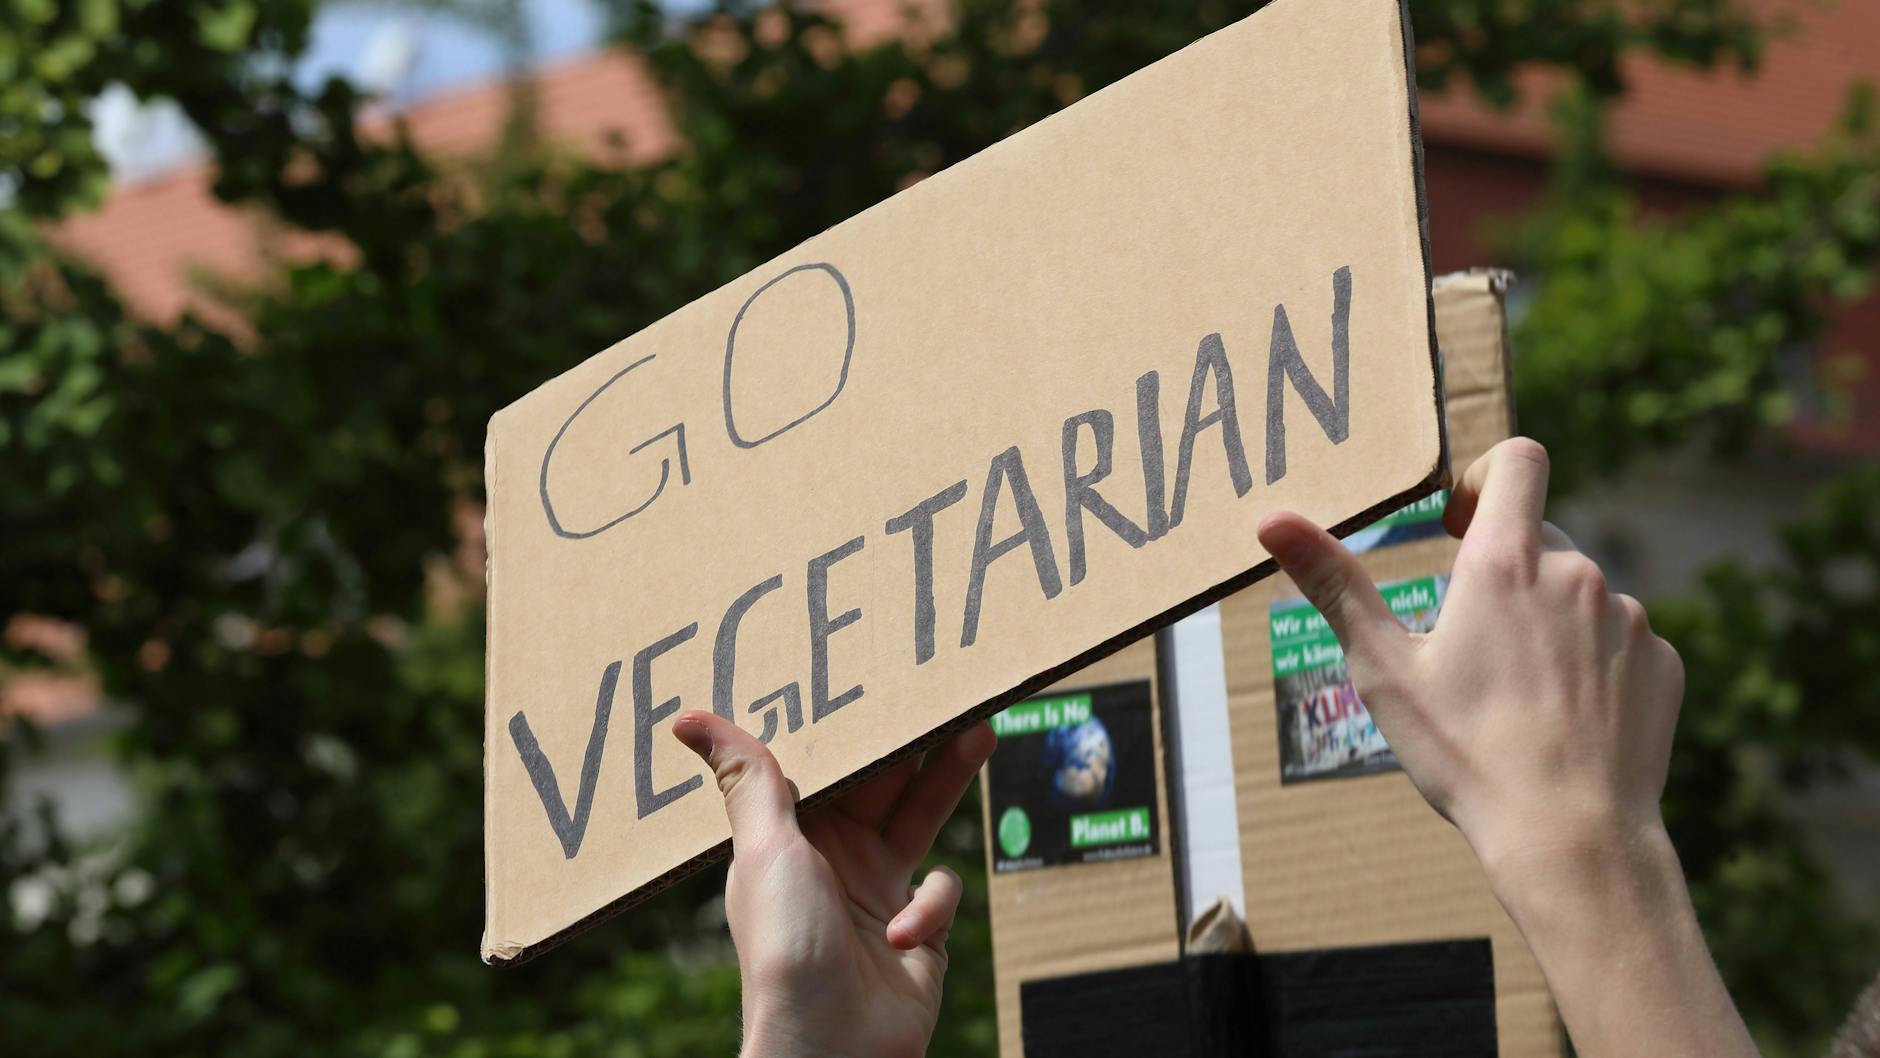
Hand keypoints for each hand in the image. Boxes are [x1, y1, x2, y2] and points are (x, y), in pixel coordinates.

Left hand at [672, 710, 996, 1057]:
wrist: (832, 1048)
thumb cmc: (787, 949)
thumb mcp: (763, 849)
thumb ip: (748, 778)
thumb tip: (687, 718)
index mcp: (794, 835)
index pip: (834, 765)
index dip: (859, 724)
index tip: (881, 673)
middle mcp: (836, 858)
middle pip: (887, 783)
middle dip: (918, 740)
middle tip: (949, 691)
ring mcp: (879, 893)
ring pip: (924, 819)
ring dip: (949, 779)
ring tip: (981, 731)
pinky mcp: (919, 931)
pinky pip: (942, 893)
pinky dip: (931, 908)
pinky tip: (904, 934)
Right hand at [1257, 437, 1755, 1057]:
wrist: (1572, 837)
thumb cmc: (1466, 753)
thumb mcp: (1384, 668)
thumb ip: (1333, 584)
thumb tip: (1270, 521)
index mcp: (1505, 564)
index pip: (1516, 460)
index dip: (1485, 474)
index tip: (1457, 520)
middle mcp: (1577, 574)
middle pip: (1541, 536)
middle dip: (1505, 570)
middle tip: (1470, 640)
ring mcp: (1629, 619)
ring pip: (1581, 594)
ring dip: (1549, 621)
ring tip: (1518, 695)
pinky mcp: (1662, 665)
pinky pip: (1622, 642)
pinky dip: (1592, 664)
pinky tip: (1565, 720)